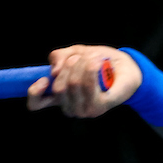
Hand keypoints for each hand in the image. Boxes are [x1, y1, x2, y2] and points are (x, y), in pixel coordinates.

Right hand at [26, 44, 141, 117]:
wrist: (127, 67)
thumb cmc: (99, 62)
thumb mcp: (75, 53)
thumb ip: (59, 57)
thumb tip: (54, 70)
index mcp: (59, 96)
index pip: (36, 103)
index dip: (35, 92)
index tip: (44, 79)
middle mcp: (69, 106)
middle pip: (57, 87)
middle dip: (68, 65)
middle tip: (82, 57)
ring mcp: (83, 110)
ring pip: (72, 84)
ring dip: (82, 64)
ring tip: (93, 58)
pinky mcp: (98, 108)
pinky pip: (87, 86)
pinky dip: (90, 70)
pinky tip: (97, 63)